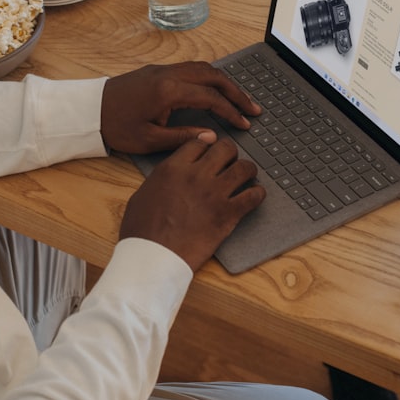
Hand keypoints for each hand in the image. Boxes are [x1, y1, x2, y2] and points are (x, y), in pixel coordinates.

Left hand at [101, 62, 260, 154]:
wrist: (89, 110)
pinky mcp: (157, 70)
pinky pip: (191, 68)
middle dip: (236, 92)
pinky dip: (209, 78)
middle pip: (213, 76)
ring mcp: (163, 69)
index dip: (231, 111)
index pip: (210, 98)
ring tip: (239, 99)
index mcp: (168, 91)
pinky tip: (215, 90)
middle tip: (253, 108)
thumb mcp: (150, 140)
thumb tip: (211, 136)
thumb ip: (184, 137)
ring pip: (203, 68)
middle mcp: (169, 74)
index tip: (245, 124)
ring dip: (224, 82)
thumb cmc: (116, 127)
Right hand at [119, 136, 264, 270]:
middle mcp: (196, 175)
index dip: (207, 145)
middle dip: (230, 153)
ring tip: (246, 176)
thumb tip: (170, 176)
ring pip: (244, 168)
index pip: (199, 143)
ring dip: (247, 170)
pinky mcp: (228, 214)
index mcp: (173, 168)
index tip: (211, 149)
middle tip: (230, 162)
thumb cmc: (142, 230)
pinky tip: (254, 196)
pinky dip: (258, 194)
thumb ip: (161, 178)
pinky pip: (254, 196)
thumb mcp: (142, 194)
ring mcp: (215, 193)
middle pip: (225, 149)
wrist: (154, 256)